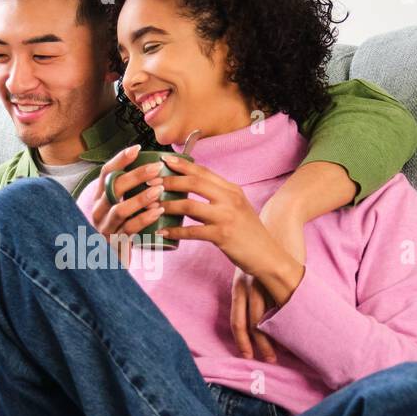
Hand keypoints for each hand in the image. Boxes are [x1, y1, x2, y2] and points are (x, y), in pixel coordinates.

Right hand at [88, 143, 165, 265]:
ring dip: (140, 198)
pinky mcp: (114, 243)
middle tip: (157, 168)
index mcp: (100, 198)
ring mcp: (105, 228)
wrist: (110, 266)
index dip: (120, 159)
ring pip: (120, 209)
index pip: (105, 173)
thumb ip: (130, 194)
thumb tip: (155, 173)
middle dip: (135, 176)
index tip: (138, 148)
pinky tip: (158, 212)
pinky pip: (128, 229)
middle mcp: (98, 211)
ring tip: (159, 190)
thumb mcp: (122, 211)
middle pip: (113, 188)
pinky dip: (143, 219)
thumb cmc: (121, 232)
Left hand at [156, 155, 304, 305]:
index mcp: (232, 190)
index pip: (203, 171)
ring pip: (189, 205)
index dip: (182, 164)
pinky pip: (192, 231)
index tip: (163, 159)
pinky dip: (174, 232)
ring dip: (167, 205)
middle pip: (194, 182)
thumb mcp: (237, 208)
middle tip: (150, 181)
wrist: (267, 256)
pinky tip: (163, 232)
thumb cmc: (248, 233)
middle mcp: (230, 199)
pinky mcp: (222, 235)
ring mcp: (226, 216)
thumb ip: (218, 197)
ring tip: (151, 206)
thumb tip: (192, 188)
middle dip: (169, 180)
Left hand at [229, 202, 306, 361]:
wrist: (280, 219)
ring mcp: (267, 282)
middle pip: (248, 321)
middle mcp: (250, 284)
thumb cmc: (265, 244)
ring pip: (264, 316)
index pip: (237, 317)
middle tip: (264, 360)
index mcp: (240, 282)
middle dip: (254, 343)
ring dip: (268, 338)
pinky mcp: (283, 277)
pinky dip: (284, 322)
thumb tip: (257, 309)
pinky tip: (291, 334)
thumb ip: (252, 286)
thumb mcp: (251, 265)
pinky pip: (282, 305)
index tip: (246, 354)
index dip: (240, 337)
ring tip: (275, 355)